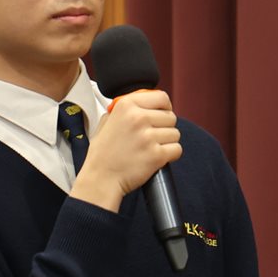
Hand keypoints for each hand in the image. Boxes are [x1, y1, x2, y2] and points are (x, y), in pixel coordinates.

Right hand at [71, 89, 181, 213]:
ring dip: (167, 142)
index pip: (161, 97)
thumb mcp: (106, 121)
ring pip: (175, 134)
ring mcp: (148, 137)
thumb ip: (124, 109)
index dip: (165, 107)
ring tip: (151, 148)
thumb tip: (143, 102)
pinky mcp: (156, 155)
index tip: (161, 114)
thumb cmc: (103, 153)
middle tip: (152, 137)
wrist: (101, 179)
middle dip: (164, 127)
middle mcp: (138, 118)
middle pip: (171, 116)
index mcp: (126, 105)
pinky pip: (177, 149)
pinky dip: (170, 155)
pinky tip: (156, 157)